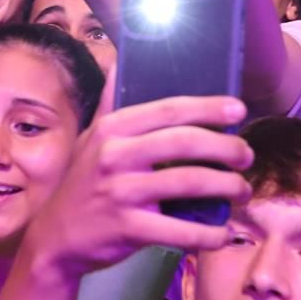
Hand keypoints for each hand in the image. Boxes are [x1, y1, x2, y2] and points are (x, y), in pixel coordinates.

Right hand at [21, 95, 253, 281]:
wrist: (54, 236)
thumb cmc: (81, 184)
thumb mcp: (89, 139)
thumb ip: (110, 105)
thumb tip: (119, 63)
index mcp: (112, 129)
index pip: (168, 110)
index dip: (208, 108)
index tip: (239, 110)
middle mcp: (114, 154)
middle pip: (185, 142)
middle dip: (226, 147)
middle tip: (246, 156)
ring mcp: (120, 192)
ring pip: (189, 183)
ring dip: (227, 186)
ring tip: (242, 191)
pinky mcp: (127, 228)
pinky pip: (179, 230)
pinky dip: (208, 233)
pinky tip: (222, 233)